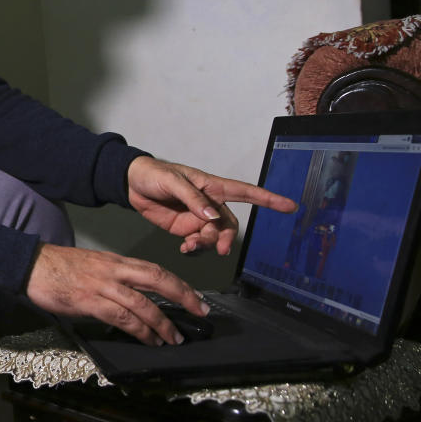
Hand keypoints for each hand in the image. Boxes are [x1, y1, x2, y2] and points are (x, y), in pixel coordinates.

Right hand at [25, 243, 207, 345]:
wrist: (32, 265)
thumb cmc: (59, 267)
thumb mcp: (93, 265)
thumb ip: (114, 277)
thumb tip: (133, 296)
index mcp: (116, 261)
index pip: (155, 269)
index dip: (179, 283)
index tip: (195, 297)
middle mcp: (114, 270)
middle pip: (157, 280)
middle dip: (183, 296)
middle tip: (200, 312)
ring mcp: (103, 285)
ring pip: (143, 303)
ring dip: (162, 323)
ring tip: (174, 338)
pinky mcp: (90, 301)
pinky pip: (122, 317)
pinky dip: (139, 330)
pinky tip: (149, 340)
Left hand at [127, 156, 297, 254]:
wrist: (131, 184)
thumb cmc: (154, 173)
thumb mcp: (173, 181)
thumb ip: (193, 198)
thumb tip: (212, 216)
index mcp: (212, 186)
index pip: (245, 192)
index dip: (268, 198)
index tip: (289, 205)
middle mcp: (209, 203)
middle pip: (229, 224)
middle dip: (226, 237)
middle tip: (218, 247)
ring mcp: (198, 218)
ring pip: (214, 236)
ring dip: (207, 243)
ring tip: (190, 244)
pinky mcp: (185, 228)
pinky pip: (198, 242)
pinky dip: (195, 248)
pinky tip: (186, 247)